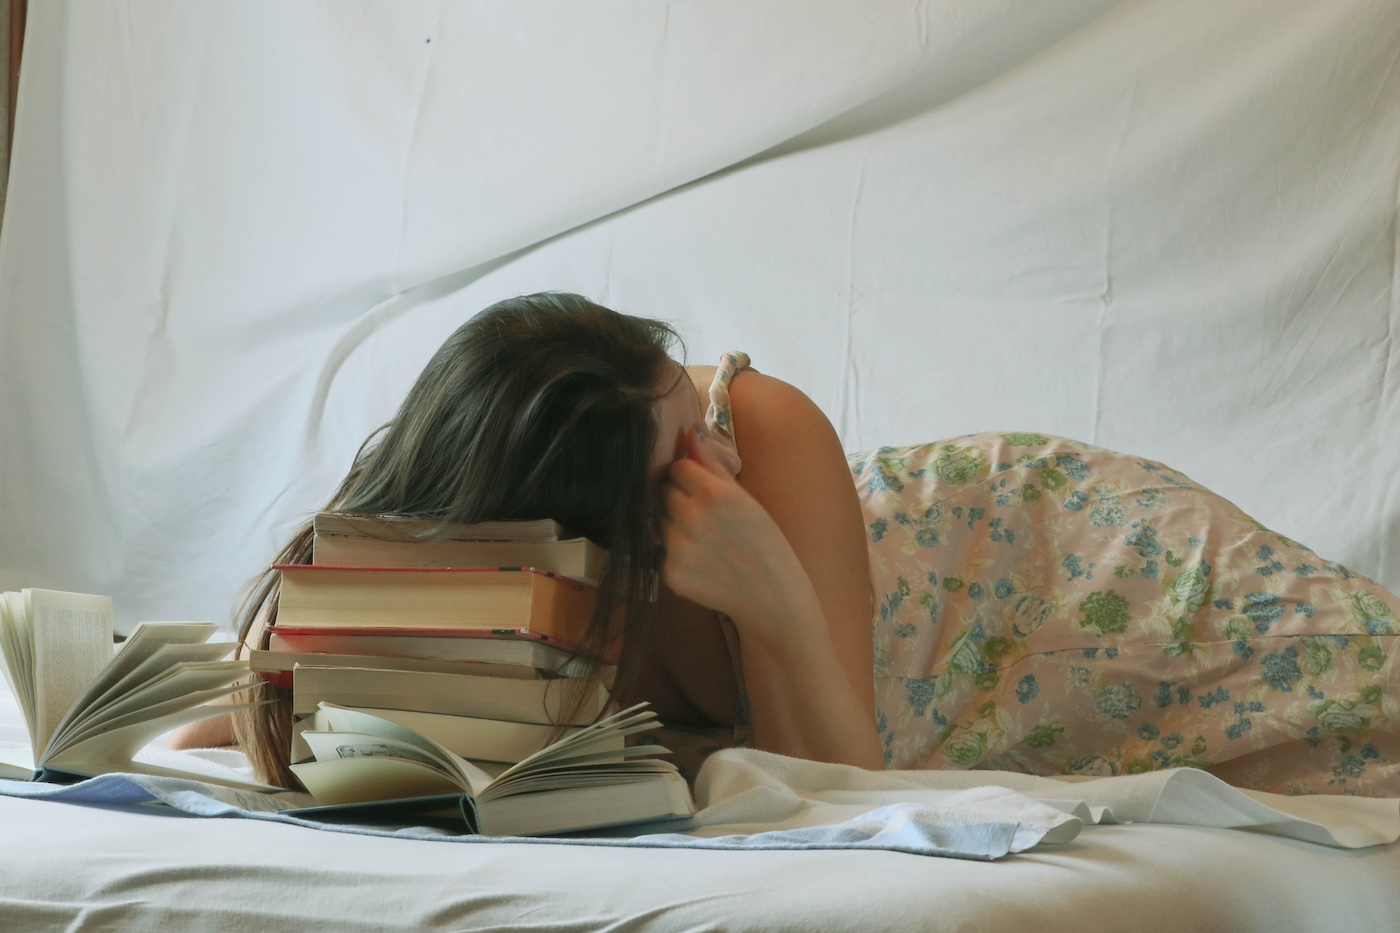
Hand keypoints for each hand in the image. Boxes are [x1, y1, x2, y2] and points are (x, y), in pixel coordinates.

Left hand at [659, 426, 812, 636]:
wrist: (771, 595)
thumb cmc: (763, 541)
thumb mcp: (743, 497)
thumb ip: (711, 463)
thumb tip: (688, 431)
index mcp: (714, 494)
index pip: (676, 468)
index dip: (688, 477)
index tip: (704, 490)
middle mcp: (691, 518)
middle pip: (663, 493)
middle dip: (679, 500)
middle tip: (706, 518)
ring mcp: (677, 548)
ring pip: (658, 521)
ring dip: (674, 526)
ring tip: (705, 541)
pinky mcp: (669, 573)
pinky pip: (658, 551)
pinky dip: (674, 554)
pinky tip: (701, 561)